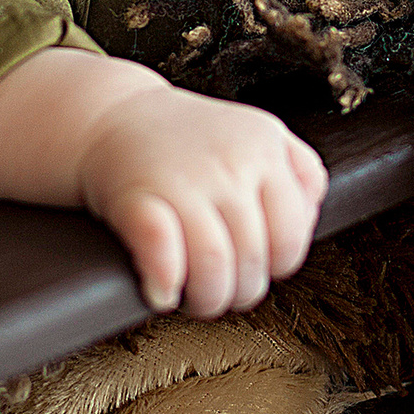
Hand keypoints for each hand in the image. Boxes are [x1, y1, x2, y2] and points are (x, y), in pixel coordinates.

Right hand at [0, 49, 328, 317]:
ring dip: (205, 299)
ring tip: (191, 297)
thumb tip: (309, 224)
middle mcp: (233, 161)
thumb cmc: (183, 139)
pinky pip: (165, 257)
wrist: (104, 114)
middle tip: (215, 289)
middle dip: (237, 291)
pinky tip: (160, 291)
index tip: (249, 264)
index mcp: (267, 145)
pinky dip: (165, 284)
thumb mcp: (253, 135)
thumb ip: (296, 173)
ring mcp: (186, 179)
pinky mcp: (138, 196)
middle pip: (256, 261)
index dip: (272, 266)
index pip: (292, 237)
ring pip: (217, 267)